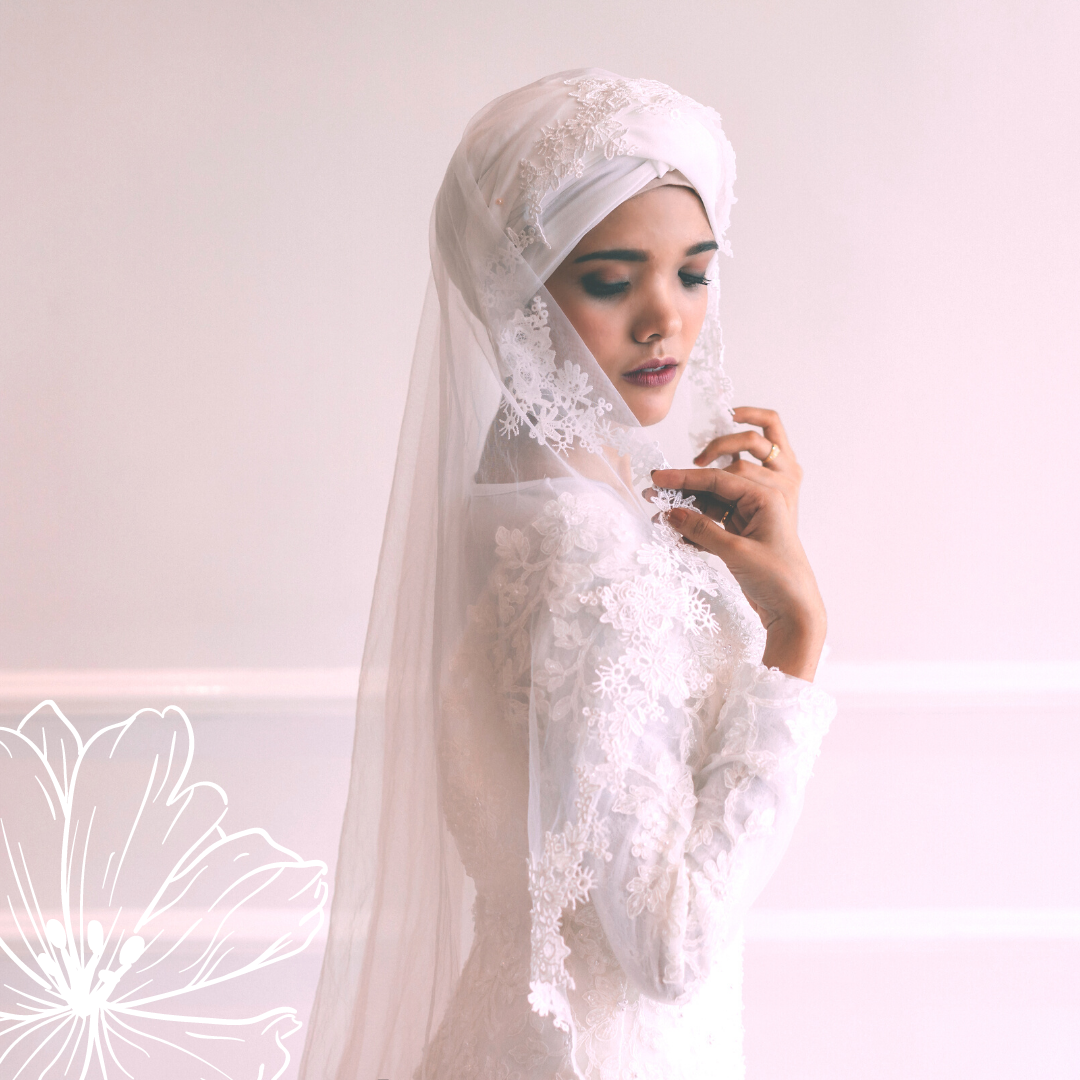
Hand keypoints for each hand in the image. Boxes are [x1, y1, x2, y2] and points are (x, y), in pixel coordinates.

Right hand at [651, 410, 825, 680]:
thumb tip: (670, 513)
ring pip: (712, 503)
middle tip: (654, 493)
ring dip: (688, 509)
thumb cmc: (778, 579)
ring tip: (661, 517)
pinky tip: (677, 536)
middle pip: (715, 485)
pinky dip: (696, 528)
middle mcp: (760, 502)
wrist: (795, 611)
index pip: (718, 478)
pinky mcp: (742, 535)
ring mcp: (751, 518)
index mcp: (766, 496)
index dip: (685, 477)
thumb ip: (701, 530)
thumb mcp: (736, 553)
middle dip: (685, 489)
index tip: (658, 478)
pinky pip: (713, 522)